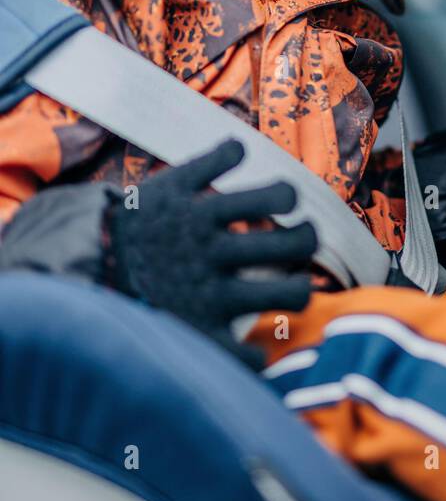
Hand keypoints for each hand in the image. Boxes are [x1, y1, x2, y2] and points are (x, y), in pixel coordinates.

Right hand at [105, 139, 316, 368]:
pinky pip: (247, 353)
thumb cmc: (130, 227)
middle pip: (292, 244)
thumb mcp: (164, 186)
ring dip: (299, 288)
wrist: (84, 271)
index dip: (289, 195)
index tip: (285, 201)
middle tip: (302, 237)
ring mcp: (209, 296)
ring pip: (287, 294)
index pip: (276, 195)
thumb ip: (206, 164)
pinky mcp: (199, 334)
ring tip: (294, 286)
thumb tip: (241, 145)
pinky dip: (256, 354)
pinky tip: (254, 346)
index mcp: (204, 214)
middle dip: (307, 237)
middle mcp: (213, 254)